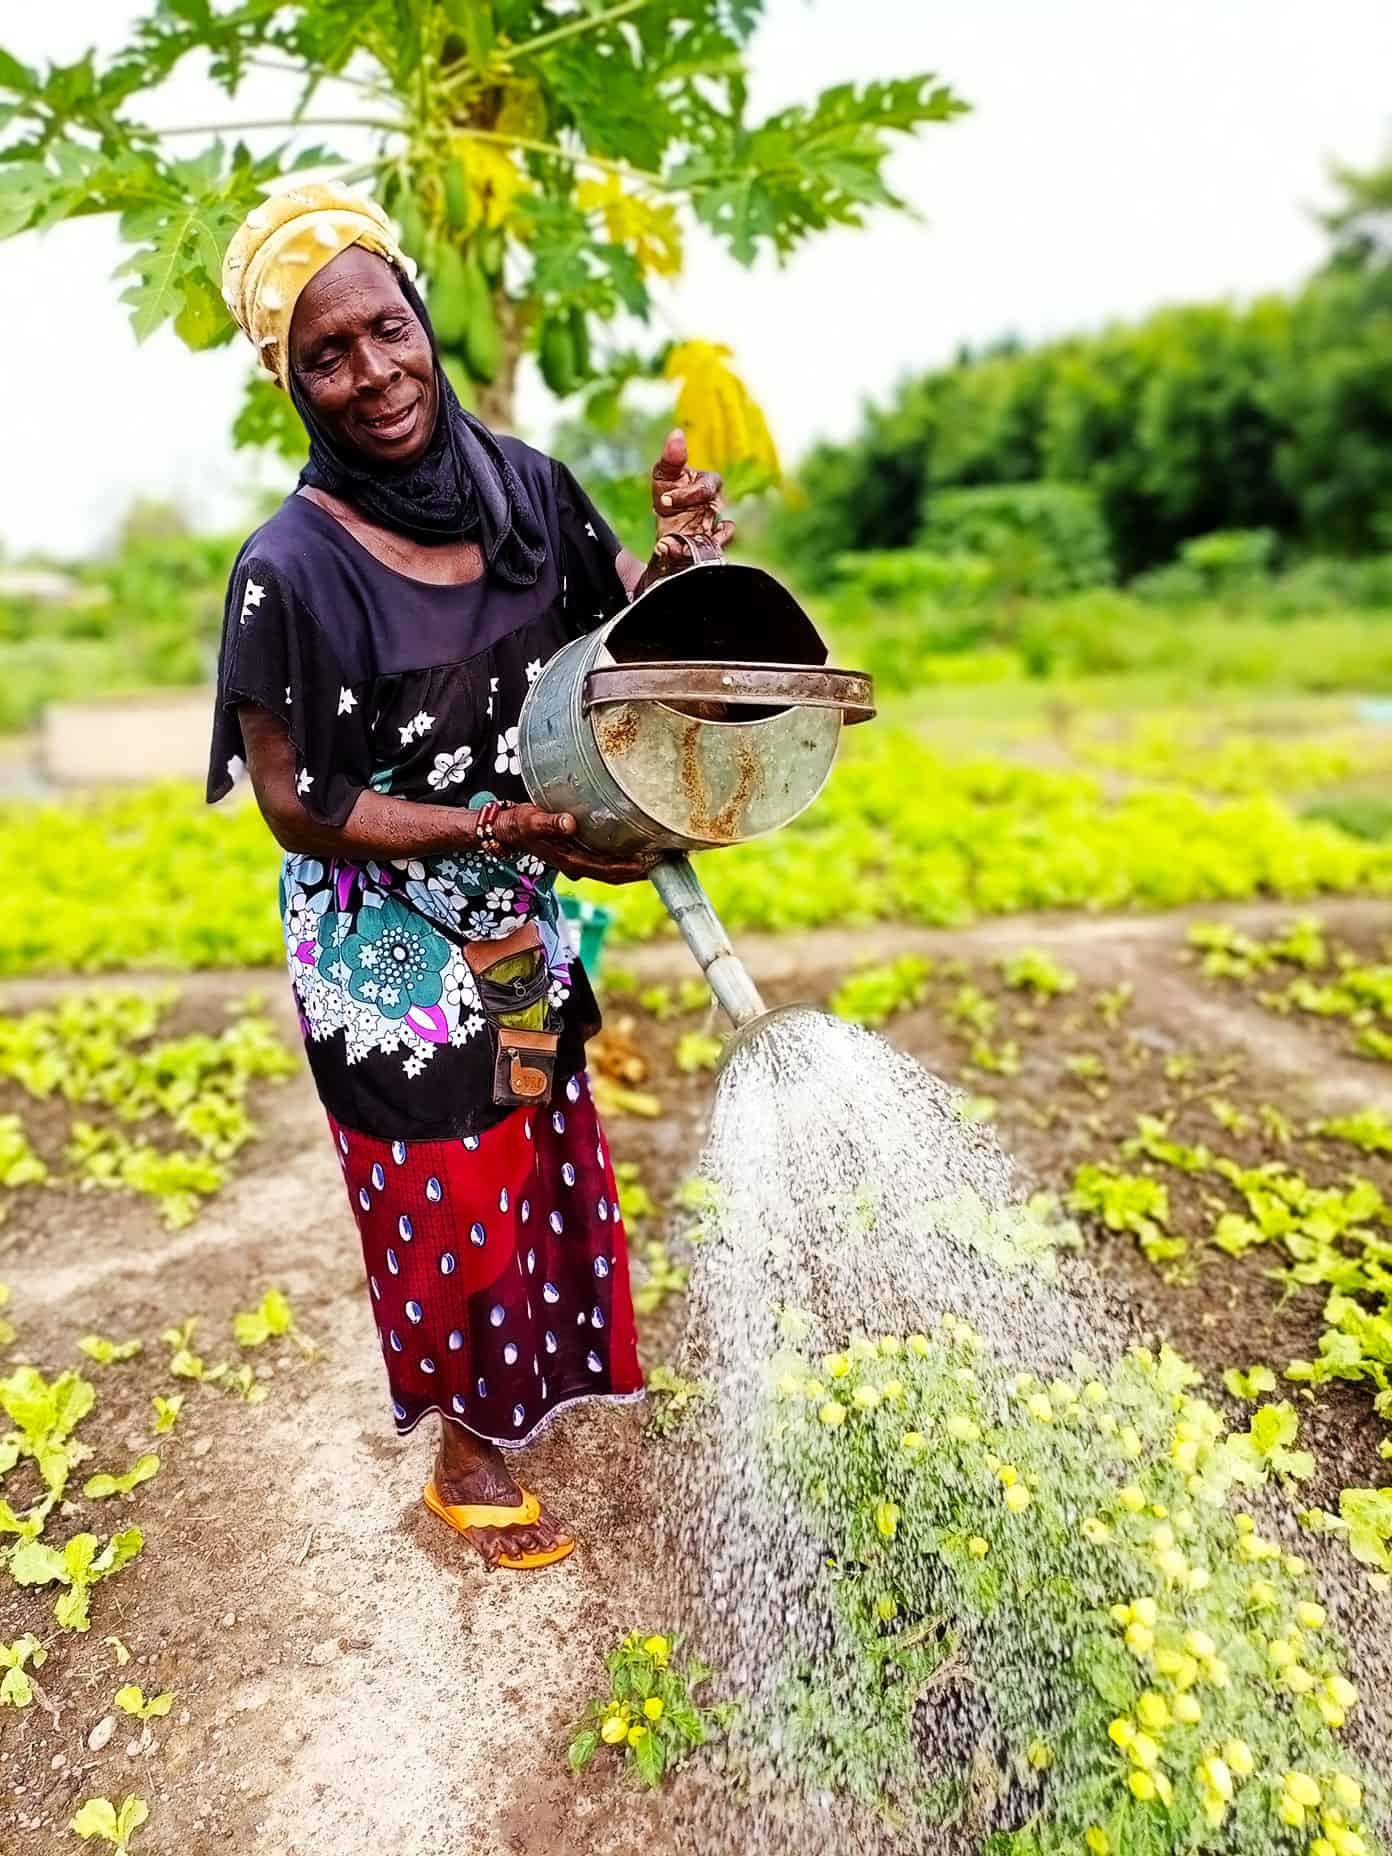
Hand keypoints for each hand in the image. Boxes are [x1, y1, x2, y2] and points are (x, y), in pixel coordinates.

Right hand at [491, 805, 659, 885]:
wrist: (508, 829)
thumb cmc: (519, 823)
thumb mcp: (530, 820)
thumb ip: (549, 822)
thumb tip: (570, 824)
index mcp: (571, 862)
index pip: (608, 870)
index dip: (632, 869)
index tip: (654, 862)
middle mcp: (580, 865)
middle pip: (618, 874)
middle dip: (644, 869)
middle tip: (671, 857)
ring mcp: (582, 860)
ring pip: (616, 868)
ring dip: (640, 865)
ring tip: (665, 853)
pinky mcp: (583, 851)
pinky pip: (611, 858)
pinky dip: (629, 855)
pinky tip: (644, 844)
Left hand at [636, 429, 734, 592]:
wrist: (665, 535)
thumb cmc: (668, 499)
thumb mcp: (664, 477)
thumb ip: (671, 458)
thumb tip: (677, 433)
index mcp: (707, 487)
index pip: (708, 485)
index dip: (688, 492)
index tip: (663, 500)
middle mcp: (715, 508)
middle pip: (715, 507)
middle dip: (691, 508)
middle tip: (666, 512)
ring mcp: (714, 531)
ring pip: (716, 533)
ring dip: (695, 536)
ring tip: (671, 544)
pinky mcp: (709, 551)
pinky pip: (713, 552)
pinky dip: (694, 553)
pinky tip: (675, 552)